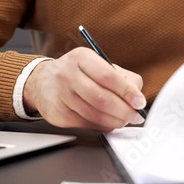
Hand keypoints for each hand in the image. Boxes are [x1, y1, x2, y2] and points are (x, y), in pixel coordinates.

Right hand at [23, 47, 145, 130]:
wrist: (43, 82)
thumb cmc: (78, 73)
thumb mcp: (99, 65)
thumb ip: (122, 78)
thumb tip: (138, 99)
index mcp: (82, 58)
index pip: (108, 76)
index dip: (127, 92)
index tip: (140, 103)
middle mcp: (68, 74)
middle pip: (102, 98)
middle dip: (124, 111)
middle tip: (135, 116)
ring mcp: (60, 95)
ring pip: (95, 114)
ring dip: (115, 121)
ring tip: (124, 120)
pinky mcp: (58, 114)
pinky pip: (86, 124)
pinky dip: (102, 126)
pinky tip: (108, 122)